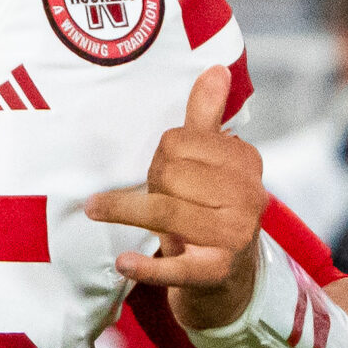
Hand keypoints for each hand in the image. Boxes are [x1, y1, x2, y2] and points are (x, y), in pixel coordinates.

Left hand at [86, 65, 267, 331]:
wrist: (230, 278)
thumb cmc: (211, 209)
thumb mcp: (210, 163)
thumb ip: (207, 118)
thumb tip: (215, 69)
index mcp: (246, 160)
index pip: (179, 141)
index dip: (159, 156)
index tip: (162, 171)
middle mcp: (249, 195)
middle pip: (169, 174)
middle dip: (148, 183)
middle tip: (149, 197)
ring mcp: (237, 235)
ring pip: (165, 212)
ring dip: (125, 211)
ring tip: (98, 211)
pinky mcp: (218, 271)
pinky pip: (177, 266)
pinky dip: (148, 266)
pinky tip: (123, 263)